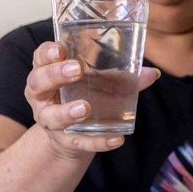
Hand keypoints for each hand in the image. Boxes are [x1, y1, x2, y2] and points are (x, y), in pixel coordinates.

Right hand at [25, 41, 159, 157]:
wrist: (72, 135)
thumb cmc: (84, 96)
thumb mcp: (99, 82)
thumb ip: (121, 76)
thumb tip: (153, 73)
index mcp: (47, 72)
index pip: (40, 58)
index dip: (47, 52)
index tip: (61, 49)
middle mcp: (42, 95)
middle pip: (39, 81)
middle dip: (56, 74)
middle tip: (77, 70)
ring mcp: (49, 119)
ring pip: (51, 116)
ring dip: (67, 112)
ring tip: (85, 108)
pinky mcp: (65, 141)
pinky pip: (80, 142)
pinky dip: (98, 142)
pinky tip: (116, 139)